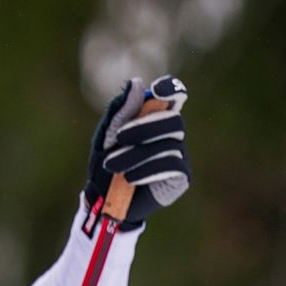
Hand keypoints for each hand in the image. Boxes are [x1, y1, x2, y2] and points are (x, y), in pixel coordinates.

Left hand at [84, 75, 190, 229]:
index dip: (172, 89)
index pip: (173, 96)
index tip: (159, 90)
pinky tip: (129, 178)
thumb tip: (136, 83)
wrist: (104, 202)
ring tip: (112, 165)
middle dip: (144, 127)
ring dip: (135, 153)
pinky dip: (147, 169)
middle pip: (173, 120)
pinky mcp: (181, 177)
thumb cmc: (105, 165)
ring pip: (167, 144)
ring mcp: (179, 155)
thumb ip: (120, 111)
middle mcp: (171, 135)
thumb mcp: (106, 137)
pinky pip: (171, 165)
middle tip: (118, 138)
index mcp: (155, 119)